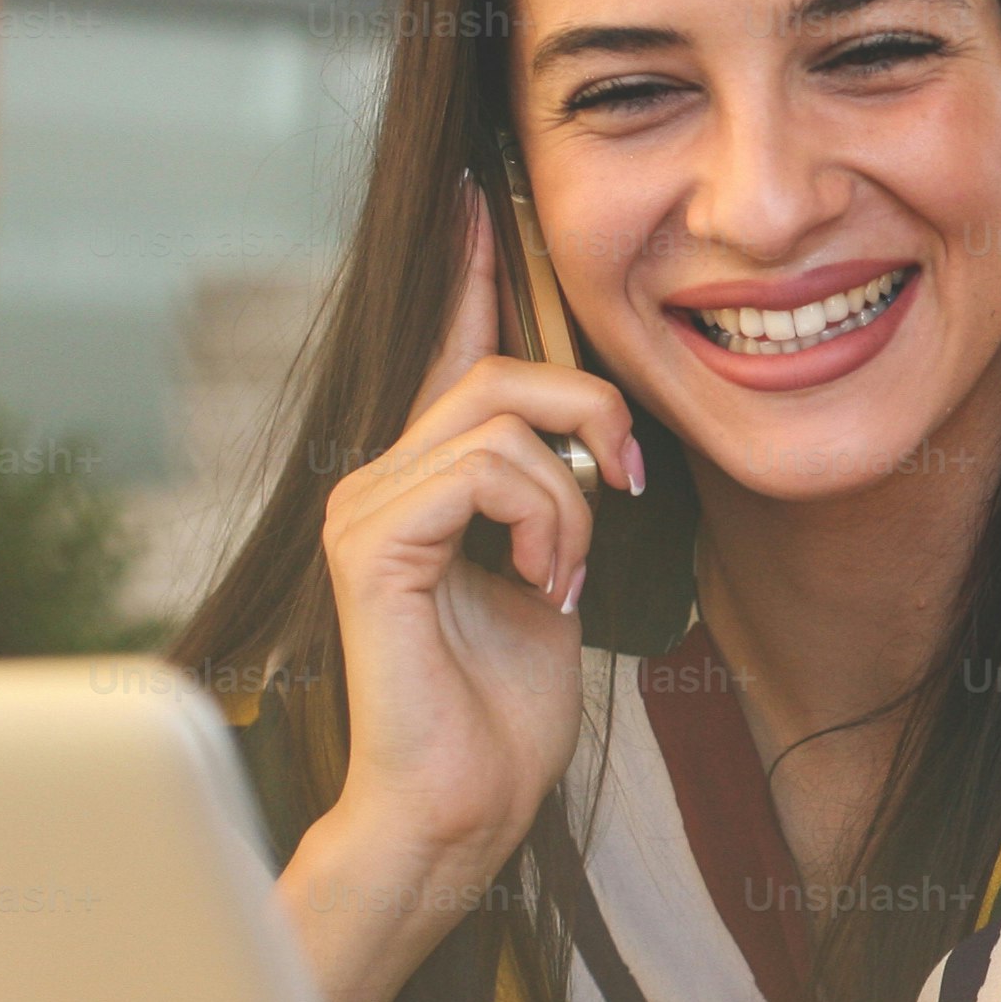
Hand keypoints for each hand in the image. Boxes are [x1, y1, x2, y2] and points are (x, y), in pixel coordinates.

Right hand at [284, 185, 644, 1001]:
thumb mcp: (556, 581)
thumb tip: (599, 454)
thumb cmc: (504, 718)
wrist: (458, 810)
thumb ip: (558, 503)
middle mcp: (380, 480)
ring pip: (497, 418)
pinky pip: (482, 471)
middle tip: (635, 483)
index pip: (451, 349)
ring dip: (573, 494)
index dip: (475, 269)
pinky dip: (543, 519)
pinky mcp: (372, 543)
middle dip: (590, 409)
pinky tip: (544, 584)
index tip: (487, 191)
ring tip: (570, 572)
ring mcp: (365, 507)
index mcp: (426, 484)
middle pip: (496, 370)